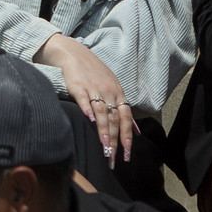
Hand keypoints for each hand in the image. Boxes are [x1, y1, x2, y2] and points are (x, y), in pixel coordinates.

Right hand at [35, 35, 134, 163]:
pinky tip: (89, 120)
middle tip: (114, 159)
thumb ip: (123, 109)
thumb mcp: (113, 88)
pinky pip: (83, 98)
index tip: (127, 154)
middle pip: (114, 120)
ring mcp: (93, 88)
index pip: (126, 118)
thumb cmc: (94, 73)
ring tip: (105, 148)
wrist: (74, 53)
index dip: (127, 136)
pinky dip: (87, 108)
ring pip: (101, 113)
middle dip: (115, 141)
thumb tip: (136, 131)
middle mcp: (108, 92)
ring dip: (104, 132)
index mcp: (118, 94)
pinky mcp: (77, 85)